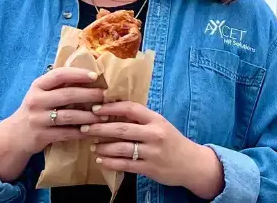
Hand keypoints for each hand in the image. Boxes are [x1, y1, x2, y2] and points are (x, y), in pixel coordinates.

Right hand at [0, 67, 106, 181]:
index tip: (95, 76)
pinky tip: (93, 131)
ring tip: (105, 116)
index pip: (59, 75)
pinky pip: (66, 134)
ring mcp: (37, 119)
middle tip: (105, 96)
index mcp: (38, 86)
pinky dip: (81, 132)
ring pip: (69, 116)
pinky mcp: (41, 136)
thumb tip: (91, 76)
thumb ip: (59, 85)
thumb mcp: (42, 94)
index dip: (78, 74)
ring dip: (89, 116)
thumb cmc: (37, 109)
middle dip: (89, 94)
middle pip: (67, 95)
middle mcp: (36, 101)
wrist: (15, 136)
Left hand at [84, 102, 224, 198]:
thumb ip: (141, 119)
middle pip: (122, 129)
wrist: (192, 164)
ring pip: (121, 148)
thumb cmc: (172, 141)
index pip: (131, 109)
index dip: (111, 107)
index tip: (95, 108)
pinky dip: (110, 162)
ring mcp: (152, 152)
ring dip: (103, 147)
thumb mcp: (160, 125)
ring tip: (92, 145)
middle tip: (84, 127)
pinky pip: (125, 165)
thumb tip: (113, 111)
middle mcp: (155, 134)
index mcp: (157, 120)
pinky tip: (101, 160)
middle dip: (100, 128)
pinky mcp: (150, 168)